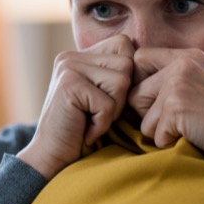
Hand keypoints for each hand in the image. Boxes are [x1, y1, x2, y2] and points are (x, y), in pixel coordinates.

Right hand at [18, 34, 134, 178]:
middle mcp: (71, 56)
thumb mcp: (104, 97)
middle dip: (122, 96)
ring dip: (113, 110)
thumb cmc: (85, 131)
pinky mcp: (68, 85)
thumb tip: (150, 64)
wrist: (52, 158)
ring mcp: (68, 68)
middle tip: (98, 113)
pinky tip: (85, 130)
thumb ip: (118, 75)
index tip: (109, 98)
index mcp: (80, 55)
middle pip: (127, 63)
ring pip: (121, 82)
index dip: (128, 74)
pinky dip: (102, 124)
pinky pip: (108, 104)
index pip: (124, 44)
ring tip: (91, 119)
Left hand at [127, 47, 203, 161]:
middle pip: (135, 92)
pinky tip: (193, 137)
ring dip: (161, 132)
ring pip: (142, 118)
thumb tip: (136, 91)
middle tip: (179, 120)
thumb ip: (177, 79)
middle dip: (148, 113)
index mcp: (189, 56)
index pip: (141, 58)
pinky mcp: (174, 107)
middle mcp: (181, 64)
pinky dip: (170, 143)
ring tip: (190, 128)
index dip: (138, 81)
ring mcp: (177, 84)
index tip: (151, 100)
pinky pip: (154, 135)